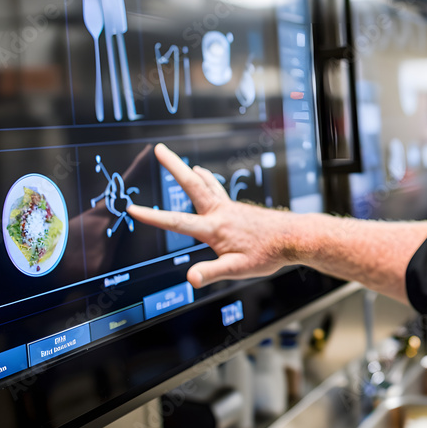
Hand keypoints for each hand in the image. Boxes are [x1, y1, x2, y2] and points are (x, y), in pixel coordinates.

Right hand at [127, 144, 290, 288]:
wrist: (294, 237)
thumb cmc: (268, 254)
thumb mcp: (238, 269)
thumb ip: (212, 272)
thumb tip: (191, 279)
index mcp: (215, 228)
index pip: (177, 222)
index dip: (153, 216)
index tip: (132, 208)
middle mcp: (220, 212)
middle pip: (193, 185)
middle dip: (174, 166)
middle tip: (159, 149)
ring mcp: (230, 208)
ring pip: (207, 185)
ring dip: (192, 173)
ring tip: (184, 163)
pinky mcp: (239, 208)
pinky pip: (218, 191)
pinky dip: (209, 182)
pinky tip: (209, 182)